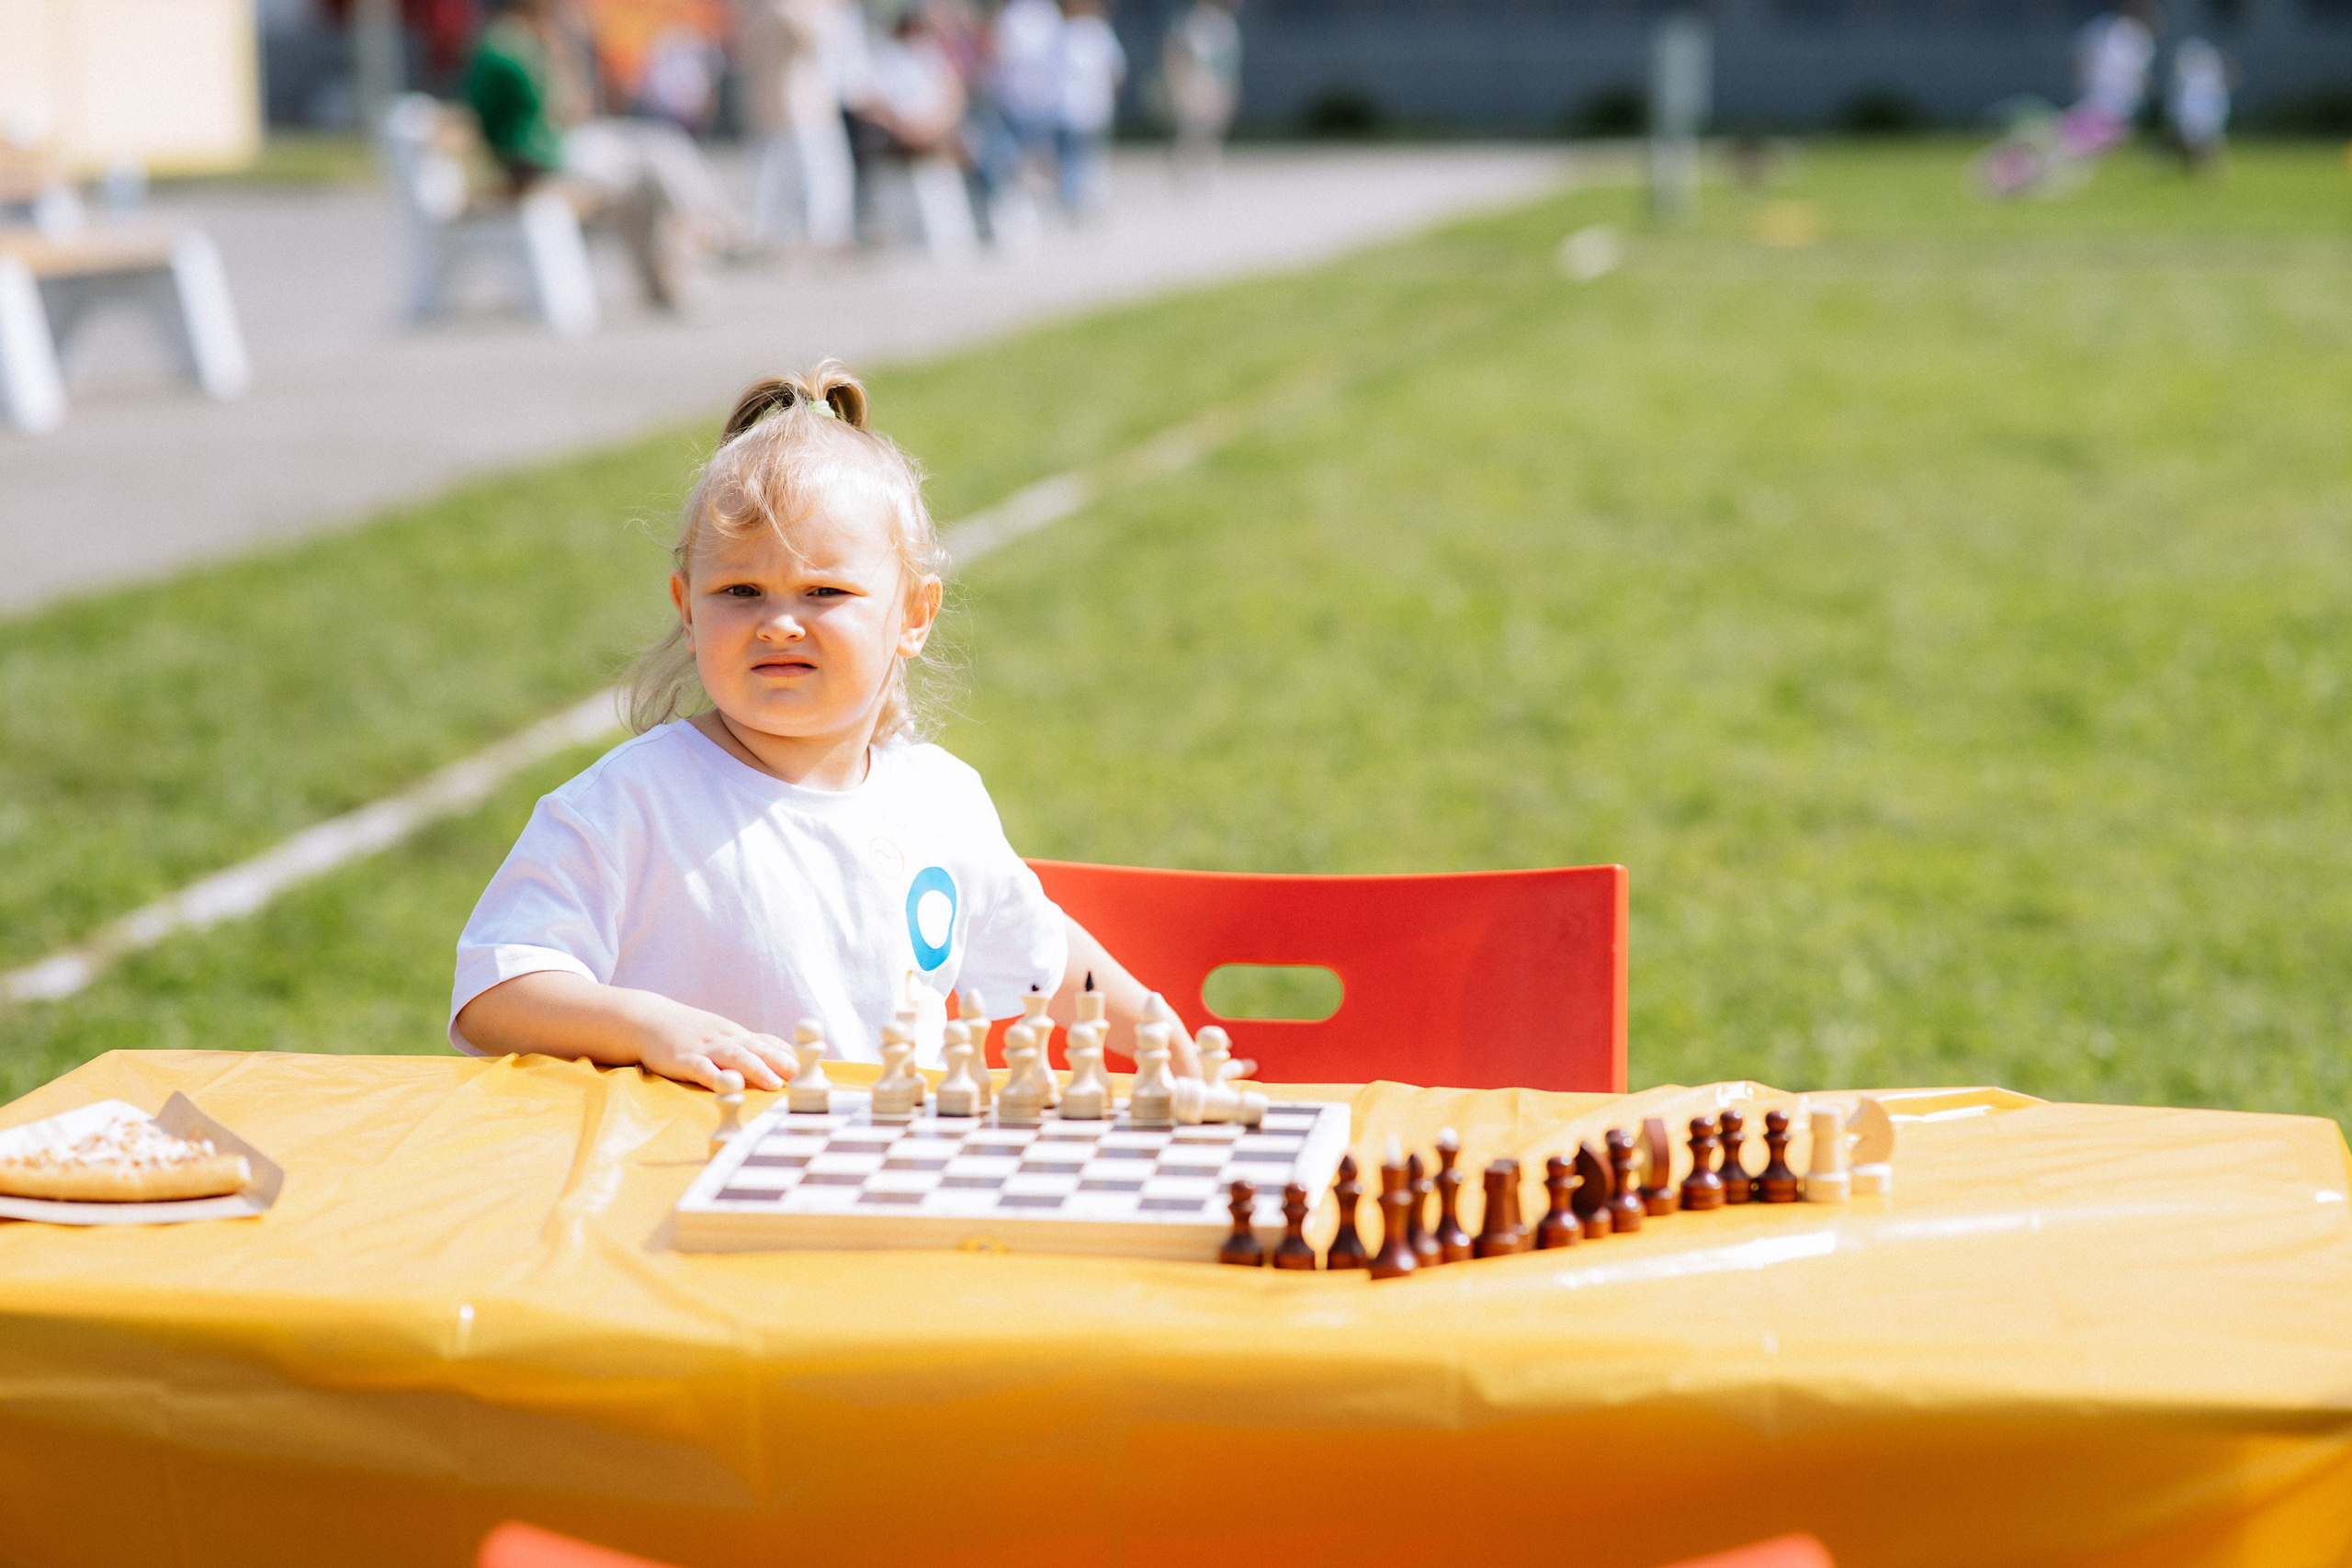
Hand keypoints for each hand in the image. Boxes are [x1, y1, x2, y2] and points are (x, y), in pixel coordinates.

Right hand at [629, 997, 793, 1092]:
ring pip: (735, 1056)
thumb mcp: (726, 1036)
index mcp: (738, 1036)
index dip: (794, 1058)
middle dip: (784, 1063)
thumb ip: (753, 1049)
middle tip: (806, 1077)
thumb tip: (788, 1063)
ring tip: (775, 1083)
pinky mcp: (683, 1059)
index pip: (771, 1044)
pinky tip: (726, 1085)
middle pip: (759, 1049)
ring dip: (757, 1069)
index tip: (818, 1072)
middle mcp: (727, 1039)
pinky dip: (715, 1076)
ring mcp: (705, 1048)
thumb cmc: (693, 1033)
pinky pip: (701, 1068)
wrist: (649, 1019)